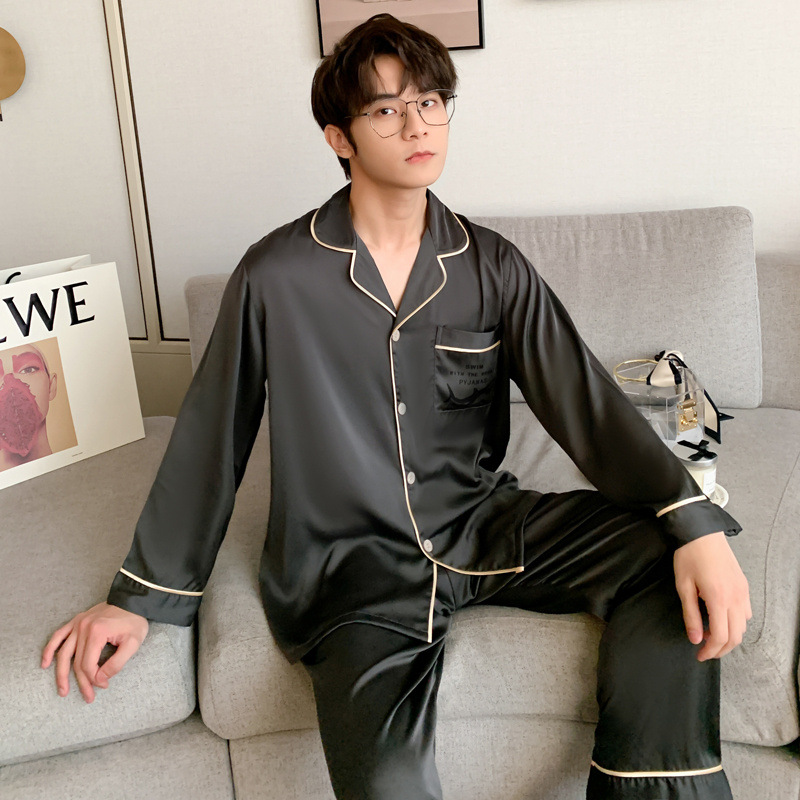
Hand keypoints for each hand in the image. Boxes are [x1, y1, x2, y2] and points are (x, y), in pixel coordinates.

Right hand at [41, 602, 148, 702]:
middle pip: (77, 662)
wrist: (133, 600)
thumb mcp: (133, 644)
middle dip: (82, 682)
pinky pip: (58, 636)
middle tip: (88, 697)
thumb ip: (117, 664)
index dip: (95, 679)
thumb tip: (101, 680)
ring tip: (63, 691)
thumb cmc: (135, 621)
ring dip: (61, 674)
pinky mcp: (76, 621)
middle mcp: (83, 627)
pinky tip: (45, 664)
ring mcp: (78, 623)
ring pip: (64, 654)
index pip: (88, 664)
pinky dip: (49, 650)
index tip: (104, 685)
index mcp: (97, 632)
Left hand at [673, 532, 751, 660]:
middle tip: (705, 651)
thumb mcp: (684, 586)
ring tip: (710, 635)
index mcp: (719, 599)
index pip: (721, 637)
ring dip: (729, 637)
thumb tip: (695, 639)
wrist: (701, 532)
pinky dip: (736, 623)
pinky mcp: (744, 586)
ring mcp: (743, 592)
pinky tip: (720, 619)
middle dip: (721, 649)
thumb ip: (691, 615)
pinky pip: (746, 613)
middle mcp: (736, 598)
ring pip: (743, 626)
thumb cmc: (688, 556)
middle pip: (736, 636)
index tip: (699, 655)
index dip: (710, 651)